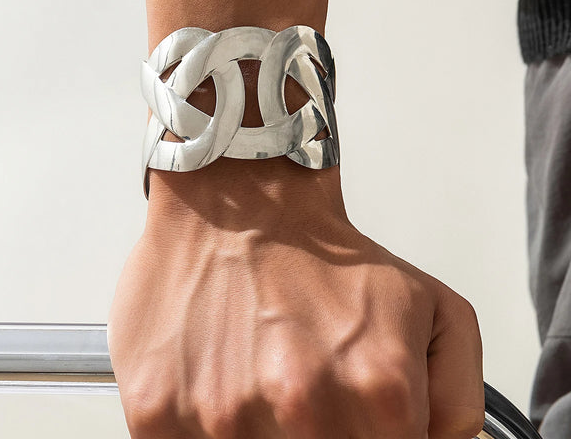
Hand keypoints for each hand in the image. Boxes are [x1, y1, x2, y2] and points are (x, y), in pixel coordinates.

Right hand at [107, 160, 483, 438]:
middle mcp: (303, 409)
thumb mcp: (434, 309)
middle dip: (315, 433)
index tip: (349, 424)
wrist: (243, 201)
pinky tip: (221, 378)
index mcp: (379, 394)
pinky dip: (210, 426)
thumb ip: (457, 401)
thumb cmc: (322, 255)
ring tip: (260, 377)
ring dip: (260, 430)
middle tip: (303, 393)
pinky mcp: (159, 413)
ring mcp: (224, 417)